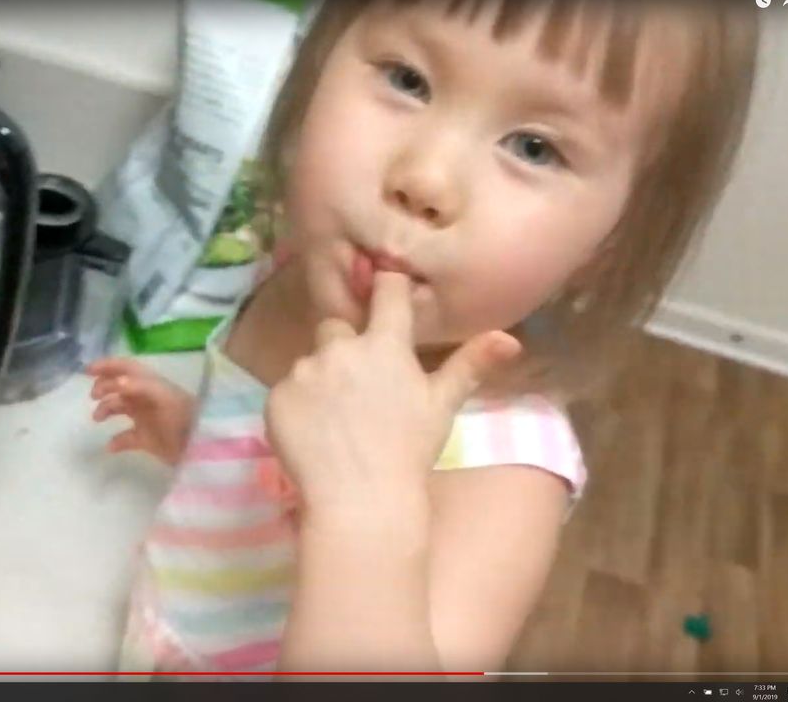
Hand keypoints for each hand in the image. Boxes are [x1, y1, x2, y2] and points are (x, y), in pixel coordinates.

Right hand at [87, 357, 196, 464]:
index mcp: (152, 385)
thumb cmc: (185, 418)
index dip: (108, 365)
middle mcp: (147, 398)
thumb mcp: (165, 398)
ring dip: (106, 409)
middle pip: (120, 386)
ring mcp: (147, 419)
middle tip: (94, 396)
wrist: (202, 448)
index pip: (127, 368)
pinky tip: (110, 445)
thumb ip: (140, 387)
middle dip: (104, 387)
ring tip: (97, 418)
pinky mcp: (148, 440)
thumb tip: (116, 382)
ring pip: (120, 408)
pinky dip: (116, 441)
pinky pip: (127, 438)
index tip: (87, 370)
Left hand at [264, 272, 521, 525]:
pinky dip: (297, 406)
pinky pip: (286, 391)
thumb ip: (470, 364)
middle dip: (345, 347)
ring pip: (310, 362)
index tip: (384, 290)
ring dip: (320, 379)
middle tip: (357, 387)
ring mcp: (304, 371)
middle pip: (337, 327)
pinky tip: (314, 433)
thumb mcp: (442, 407)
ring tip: (335, 418)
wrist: (360, 500)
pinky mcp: (276, 396)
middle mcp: (340, 348)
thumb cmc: (409, 453)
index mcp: (384, 344)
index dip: (385, 287)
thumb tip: (511, 338)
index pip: (386, 291)